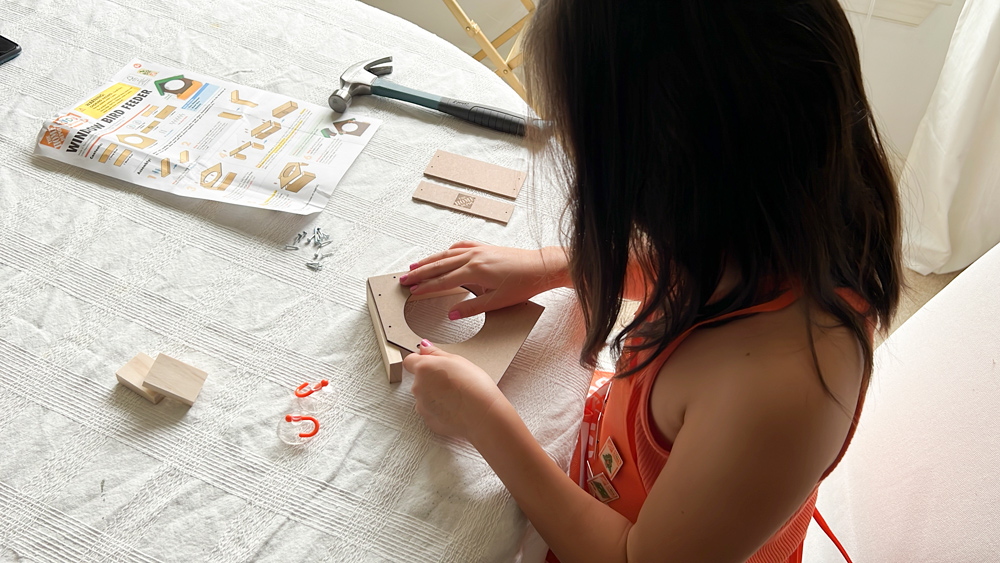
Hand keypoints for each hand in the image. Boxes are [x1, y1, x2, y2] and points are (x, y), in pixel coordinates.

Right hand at [400, 242, 568, 318]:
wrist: (542, 267)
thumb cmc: (523, 285)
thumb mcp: (497, 302)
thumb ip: (472, 308)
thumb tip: (452, 314)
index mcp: (474, 271)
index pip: (443, 281)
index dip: (425, 288)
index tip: (412, 292)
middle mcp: (474, 257)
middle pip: (439, 265)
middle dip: (420, 273)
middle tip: (404, 279)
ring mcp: (479, 250)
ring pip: (447, 254)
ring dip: (429, 260)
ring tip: (414, 266)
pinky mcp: (486, 247)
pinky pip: (461, 246)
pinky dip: (448, 250)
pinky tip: (443, 254)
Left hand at [404, 339, 505, 439]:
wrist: (484, 415)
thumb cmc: (475, 387)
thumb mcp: (458, 360)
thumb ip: (436, 353)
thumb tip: (425, 348)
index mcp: (424, 369)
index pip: (410, 360)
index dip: (421, 361)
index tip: (431, 363)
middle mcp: (419, 388)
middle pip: (420, 380)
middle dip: (432, 380)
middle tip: (452, 381)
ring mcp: (422, 406)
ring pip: (425, 397)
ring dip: (436, 396)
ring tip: (457, 396)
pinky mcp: (429, 421)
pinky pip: (431, 412)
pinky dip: (441, 410)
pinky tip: (456, 408)